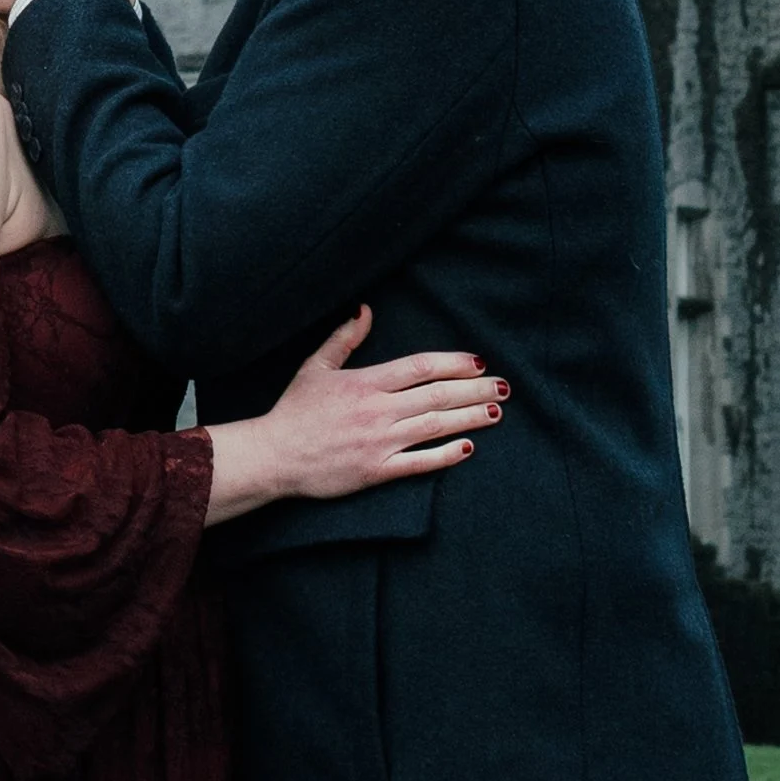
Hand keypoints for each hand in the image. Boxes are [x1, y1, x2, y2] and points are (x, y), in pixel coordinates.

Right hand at [204, 309, 504, 522]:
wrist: (274, 455)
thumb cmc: (294, 410)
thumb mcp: (315, 367)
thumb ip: (344, 338)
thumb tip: (366, 309)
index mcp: (366, 383)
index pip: (420, 367)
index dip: (453, 363)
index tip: (478, 362)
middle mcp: (378, 410)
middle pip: (437, 395)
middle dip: (475, 389)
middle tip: (504, 387)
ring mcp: (380, 442)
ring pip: (435, 426)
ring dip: (470, 418)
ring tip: (496, 411)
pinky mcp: (377, 471)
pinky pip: (419, 462)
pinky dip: (446, 455)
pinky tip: (468, 448)